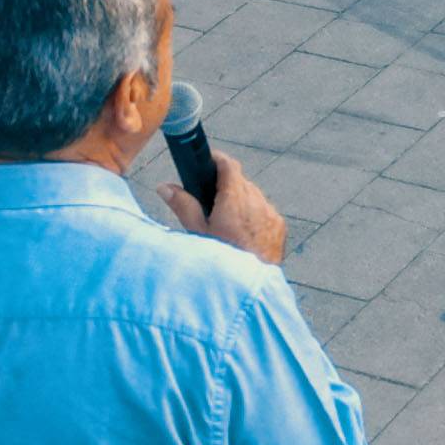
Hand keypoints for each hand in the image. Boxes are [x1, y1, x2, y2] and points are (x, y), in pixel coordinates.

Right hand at [163, 148, 287, 263]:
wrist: (250, 285)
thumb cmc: (221, 259)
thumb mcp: (197, 232)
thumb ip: (182, 206)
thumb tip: (165, 187)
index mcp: (233, 199)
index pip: (229, 165)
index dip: (218, 160)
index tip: (209, 161)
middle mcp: (255, 201)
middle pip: (240, 182)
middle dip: (226, 185)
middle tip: (211, 198)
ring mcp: (270, 213)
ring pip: (254, 196)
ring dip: (241, 201)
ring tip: (227, 219)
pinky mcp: (279, 225)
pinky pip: (265, 211)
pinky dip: (255, 215)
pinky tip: (243, 231)